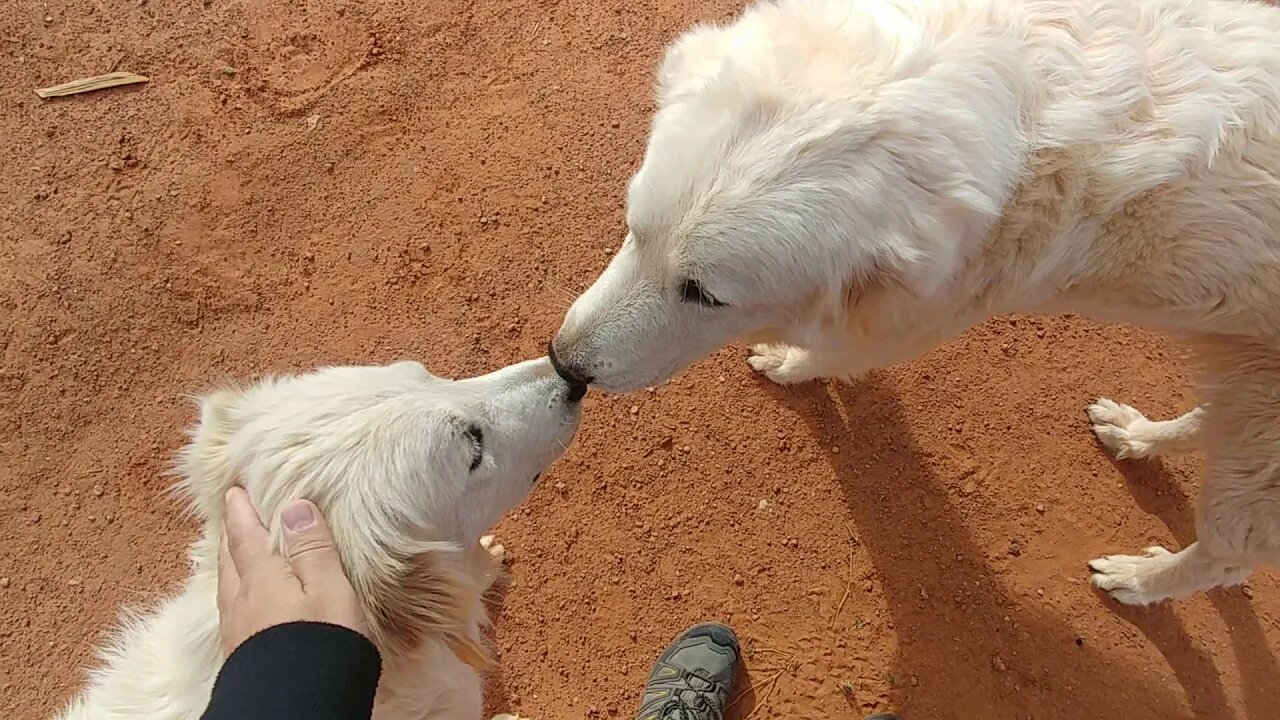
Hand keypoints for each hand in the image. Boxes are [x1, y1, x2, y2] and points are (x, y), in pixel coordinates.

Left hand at [216, 486, 369, 654]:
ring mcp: (237, 631)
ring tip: (235, 555)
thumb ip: (312, 548)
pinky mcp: (241, 654)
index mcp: (262, 579)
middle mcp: (241, 602)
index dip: (241, 511)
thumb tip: (294, 505)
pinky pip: (232, 610)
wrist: (295, 705)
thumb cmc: (319, 643)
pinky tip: (245, 603)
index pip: (246, 536)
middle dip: (230, 535)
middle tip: (231, 517)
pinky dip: (236, 593)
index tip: (234, 489)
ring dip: (230, 565)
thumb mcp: (328, 588)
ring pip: (227, 587)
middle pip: (229, 560)